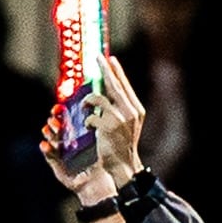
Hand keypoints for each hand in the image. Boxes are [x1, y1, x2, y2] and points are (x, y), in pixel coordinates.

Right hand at [39, 108, 116, 199]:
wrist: (98, 183)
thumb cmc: (100, 162)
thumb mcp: (97, 142)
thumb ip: (93, 126)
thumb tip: (93, 107)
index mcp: (75, 134)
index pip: (65, 119)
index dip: (60, 112)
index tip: (60, 107)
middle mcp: (66, 142)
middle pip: (55, 127)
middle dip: (54, 121)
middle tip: (56, 119)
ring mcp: (60, 153)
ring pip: (50, 139)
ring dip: (48, 133)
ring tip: (49, 130)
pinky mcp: (56, 165)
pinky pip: (48, 155)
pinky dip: (46, 149)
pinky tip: (45, 145)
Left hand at [90, 55, 145, 185]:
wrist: (124, 166)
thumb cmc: (121, 145)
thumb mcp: (126, 124)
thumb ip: (120, 107)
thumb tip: (107, 89)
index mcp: (136, 109)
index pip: (124, 85)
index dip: (116, 70)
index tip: (109, 58)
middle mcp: (130, 111)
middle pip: (114, 84)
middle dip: (104, 69)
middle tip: (96, 57)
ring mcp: (120, 118)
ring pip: (98, 98)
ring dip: (88, 101)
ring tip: (85, 108)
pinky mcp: (108, 127)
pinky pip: (92, 115)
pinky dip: (87, 119)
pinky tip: (89, 127)